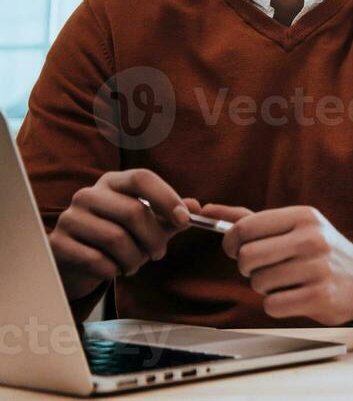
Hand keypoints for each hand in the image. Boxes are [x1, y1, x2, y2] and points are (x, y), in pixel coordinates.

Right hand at [48, 169, 193, 300]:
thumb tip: (196, 207)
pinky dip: (113, 270)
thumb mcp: (147, 224)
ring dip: (134, 258)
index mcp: (113, 182)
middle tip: (159, 253)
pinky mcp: (58, 243)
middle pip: (133, 211)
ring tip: (135, 263)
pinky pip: (96, 259)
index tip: (185, 221)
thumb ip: (171, 216)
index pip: (142, 178)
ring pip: (116, 238)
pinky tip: (114, 271)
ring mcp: (70, 217)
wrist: (76, 262)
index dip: (167, 197)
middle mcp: (89, 194)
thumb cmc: (118, 237)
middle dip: (154, 238)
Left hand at [216, 204, 352, 324]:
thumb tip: (205, 210)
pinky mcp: (319, 296)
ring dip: (264, 287)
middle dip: (247, 268)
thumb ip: (248, 218)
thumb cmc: (318, 249)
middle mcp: (311, 239)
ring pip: (258, 283)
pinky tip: (294, 295)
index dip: (232, 243)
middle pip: (247, 257)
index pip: (245, 228)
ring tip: (285, 280)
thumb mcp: (293, 225)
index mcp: (302, 216)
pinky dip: (276, 304)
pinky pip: (272, 305)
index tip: (238, 249)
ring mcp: (317, 268)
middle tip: (262, 267)